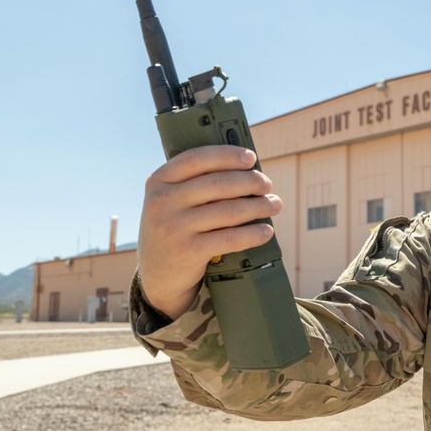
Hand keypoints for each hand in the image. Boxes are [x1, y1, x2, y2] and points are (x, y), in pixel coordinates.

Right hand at [137, 145, 282, 319]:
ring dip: (259, 206)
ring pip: (229, 210)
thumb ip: (194, 183)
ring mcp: (174, 227)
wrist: (157, 275)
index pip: (197, 158)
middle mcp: (162, 201)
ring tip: (274, 205)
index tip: (251, 157)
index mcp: (158, 181)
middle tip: (267, 185)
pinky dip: (254, 233)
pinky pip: (231, 238)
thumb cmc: (174, 228)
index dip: (228, 155)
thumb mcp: (170, 201)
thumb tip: (246, 169)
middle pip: (219, 183)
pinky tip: (266, 231)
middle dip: (251, 181)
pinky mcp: (188, 251)